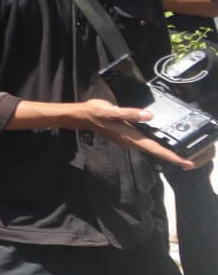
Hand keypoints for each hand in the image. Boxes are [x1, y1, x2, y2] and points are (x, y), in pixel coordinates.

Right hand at [71, 99, 212, 170]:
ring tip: (183, 154)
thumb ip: (129, 114)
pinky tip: (165, 142)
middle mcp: (133, 142)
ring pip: (154, 149)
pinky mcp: (130, 136)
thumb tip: (149, 117)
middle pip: (157, 152)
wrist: (82, 116)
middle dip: (174, 157)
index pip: (155, 149)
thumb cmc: (96, 113)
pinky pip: (148, 144)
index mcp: (131, 138)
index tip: (187, 163)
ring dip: (168, 152)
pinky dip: (160, 146)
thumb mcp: (110, 111)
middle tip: (192, 161)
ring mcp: (131, 140)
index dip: (172, 157)